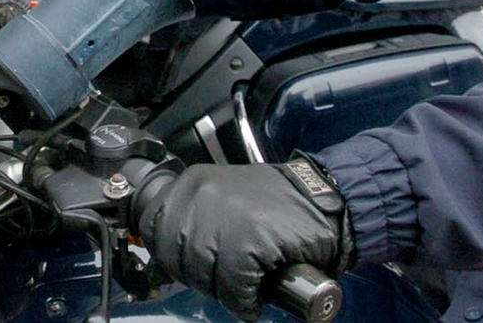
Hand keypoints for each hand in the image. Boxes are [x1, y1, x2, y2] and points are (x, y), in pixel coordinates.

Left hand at [139, 158, 354, 320]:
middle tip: (222, 278)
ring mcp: (226, 218)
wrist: (329, 203)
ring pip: (201, 274)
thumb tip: (166, 253)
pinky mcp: (251, 243)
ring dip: (221, 290)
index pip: (153, 229)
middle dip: (197, 276)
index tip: (189, 266)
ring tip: (241, 285)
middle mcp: (204, 195)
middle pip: (176, 256)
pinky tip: (255, 295)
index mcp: (193, 183)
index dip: (172, 256)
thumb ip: (193, 217)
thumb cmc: (278, 206)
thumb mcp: (223, 196)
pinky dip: (244, 300)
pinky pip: (233, 287)